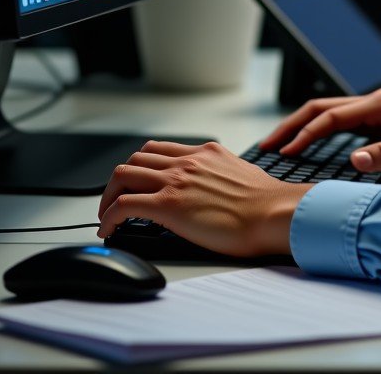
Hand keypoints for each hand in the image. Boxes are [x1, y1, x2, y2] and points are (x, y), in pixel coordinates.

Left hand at [96, 141, 310, 256]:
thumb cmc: (267, 202)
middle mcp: (188, 161)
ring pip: (123, 175)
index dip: (142, 166)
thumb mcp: (243, 174)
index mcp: (206, 153)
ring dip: (108, 196)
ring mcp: (176, 180)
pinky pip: (123, 205)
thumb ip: (222, 174)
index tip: (137, 183)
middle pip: (136, 159)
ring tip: (108, 216)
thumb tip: (217, 188)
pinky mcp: (167, 205)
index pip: (160, 150)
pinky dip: (108, 218)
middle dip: (120, 181)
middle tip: (116, 200)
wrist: (273, 213)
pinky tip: (109, 230)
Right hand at [259, 88, 380, 176]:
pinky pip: (340, 126)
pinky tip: (306, 148)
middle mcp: (376, 103)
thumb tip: (355, 158)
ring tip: (278, 146)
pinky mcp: (378, 125)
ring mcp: (376, 112)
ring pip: (328, 115)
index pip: (332, 115)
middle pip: (323, 108)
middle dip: (293, 124)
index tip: (285, 151)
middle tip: (267, 144)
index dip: (305, 133)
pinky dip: (318, 135)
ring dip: (302, 128)